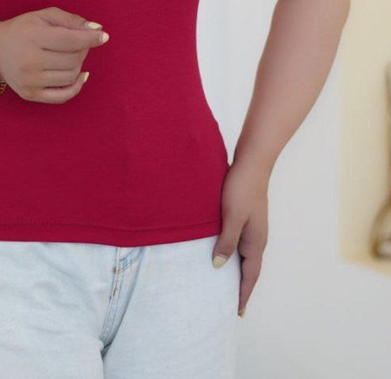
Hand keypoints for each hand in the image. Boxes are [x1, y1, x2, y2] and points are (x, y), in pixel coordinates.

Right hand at [0, 7, 108, 102]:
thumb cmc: (23, 30)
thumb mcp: (43, 16)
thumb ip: (71, 20)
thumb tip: (97, 29)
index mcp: (33, 37)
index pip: (71, 40)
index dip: (91, 38)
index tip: (104, 36)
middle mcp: (30, 61)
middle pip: (73, 59)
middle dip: (83, 49)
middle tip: (78, 42)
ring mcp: (30, 81)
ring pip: (71, 76)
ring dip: (78, 64)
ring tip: (70, 55)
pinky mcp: (30, 94)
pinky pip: (63, 96)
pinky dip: (77, 86)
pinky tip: (81, 75)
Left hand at [211, 157, 269, 316]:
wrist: (252, 164)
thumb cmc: (241, 189)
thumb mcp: (231, 217)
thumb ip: (226, 242)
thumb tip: (218, 267)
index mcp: (256, 242)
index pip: (250, 276)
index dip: (242, 294)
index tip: (237, 312)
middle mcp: (257, 238)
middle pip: (249, 269)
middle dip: (240, 287)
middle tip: (229, 304)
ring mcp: (253, 228)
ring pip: (245, 256)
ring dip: (237, 271)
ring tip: (224, 284)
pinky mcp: (247, 218)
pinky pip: (240, 244)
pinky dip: (233, 255)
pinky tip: (223, 252)